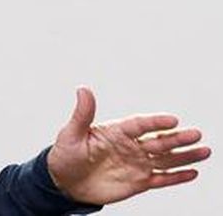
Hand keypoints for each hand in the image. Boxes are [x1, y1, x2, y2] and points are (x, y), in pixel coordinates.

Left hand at [47, 87, 211, 204]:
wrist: (65, 181)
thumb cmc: (66, 154)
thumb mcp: (71, 133)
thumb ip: (82, 114)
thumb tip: (83, 89)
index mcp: (116, 131)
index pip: (140, 125)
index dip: (155, 122)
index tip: (172, 120)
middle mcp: (130, 146)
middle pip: (158, 141)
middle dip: (177, 138)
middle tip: (196, 134)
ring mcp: (136, 164)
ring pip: (165, 159)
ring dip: (184, 156)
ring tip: (204, 151)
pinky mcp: (138, 182)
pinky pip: (161, 179)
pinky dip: (176, 176)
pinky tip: (192, 172)